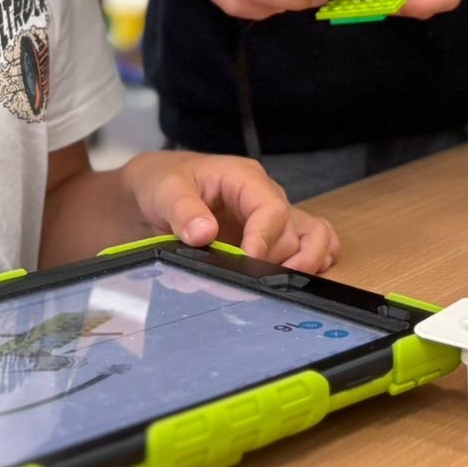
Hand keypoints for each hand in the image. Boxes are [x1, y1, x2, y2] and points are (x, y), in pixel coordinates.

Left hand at [122, 151, 339, 272]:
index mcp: (245, 179)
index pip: (271, 209)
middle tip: (253, 285)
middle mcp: (266, 197)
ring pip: (313, 236)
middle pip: (291, 231)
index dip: (263, 240)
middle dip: (277, 261)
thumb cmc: (162, 182)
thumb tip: (204, 233)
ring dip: (307, 262)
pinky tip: (300, 279)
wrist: (152, 192)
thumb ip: (182, 210)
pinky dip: (315, 260)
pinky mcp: (269, 238)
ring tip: (285, 287)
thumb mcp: (164, 190)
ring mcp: (270, 219)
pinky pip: (310, 243)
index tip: (247, 264)